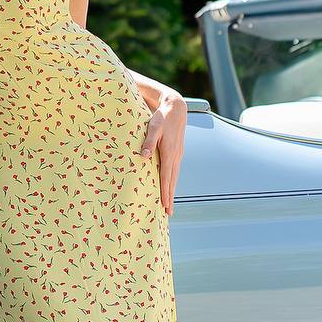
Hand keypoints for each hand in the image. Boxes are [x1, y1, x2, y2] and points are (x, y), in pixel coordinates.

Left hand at [140, 91, 185, 215]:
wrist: (176, 107)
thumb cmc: (161, 117)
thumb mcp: (153, 127)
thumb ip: (148, 141)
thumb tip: (143, 156)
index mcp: (169, 152)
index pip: (167, 177)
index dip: (165, 192)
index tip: (165, 205)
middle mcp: (176, 156)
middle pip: (172, 181)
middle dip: (170, 197)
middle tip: (168, 213)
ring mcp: (178, 154)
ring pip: (174, 176)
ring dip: (172, 191)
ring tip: (169, 205)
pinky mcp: (177, 152)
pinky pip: (174, 171)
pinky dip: (172, 181)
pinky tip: (170, 186)